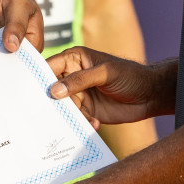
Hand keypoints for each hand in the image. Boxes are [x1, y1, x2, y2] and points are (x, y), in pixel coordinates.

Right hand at [47, 47, 170, 125]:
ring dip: (72, 115)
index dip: (40, 78)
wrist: (151, 95)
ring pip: (64, 107)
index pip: (50, 66)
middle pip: (53, 90)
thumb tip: (54, 90)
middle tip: (52, 114)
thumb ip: (80, 80)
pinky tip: (95, 124)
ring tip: (87, 119)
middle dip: (54, 102)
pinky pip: (76, 118)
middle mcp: (73, 76)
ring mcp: (80, 94)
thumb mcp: (105, 73)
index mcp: (75, 59)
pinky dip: (82, 123)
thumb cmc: (130, 75)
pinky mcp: (87, 110)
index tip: (33, 92)